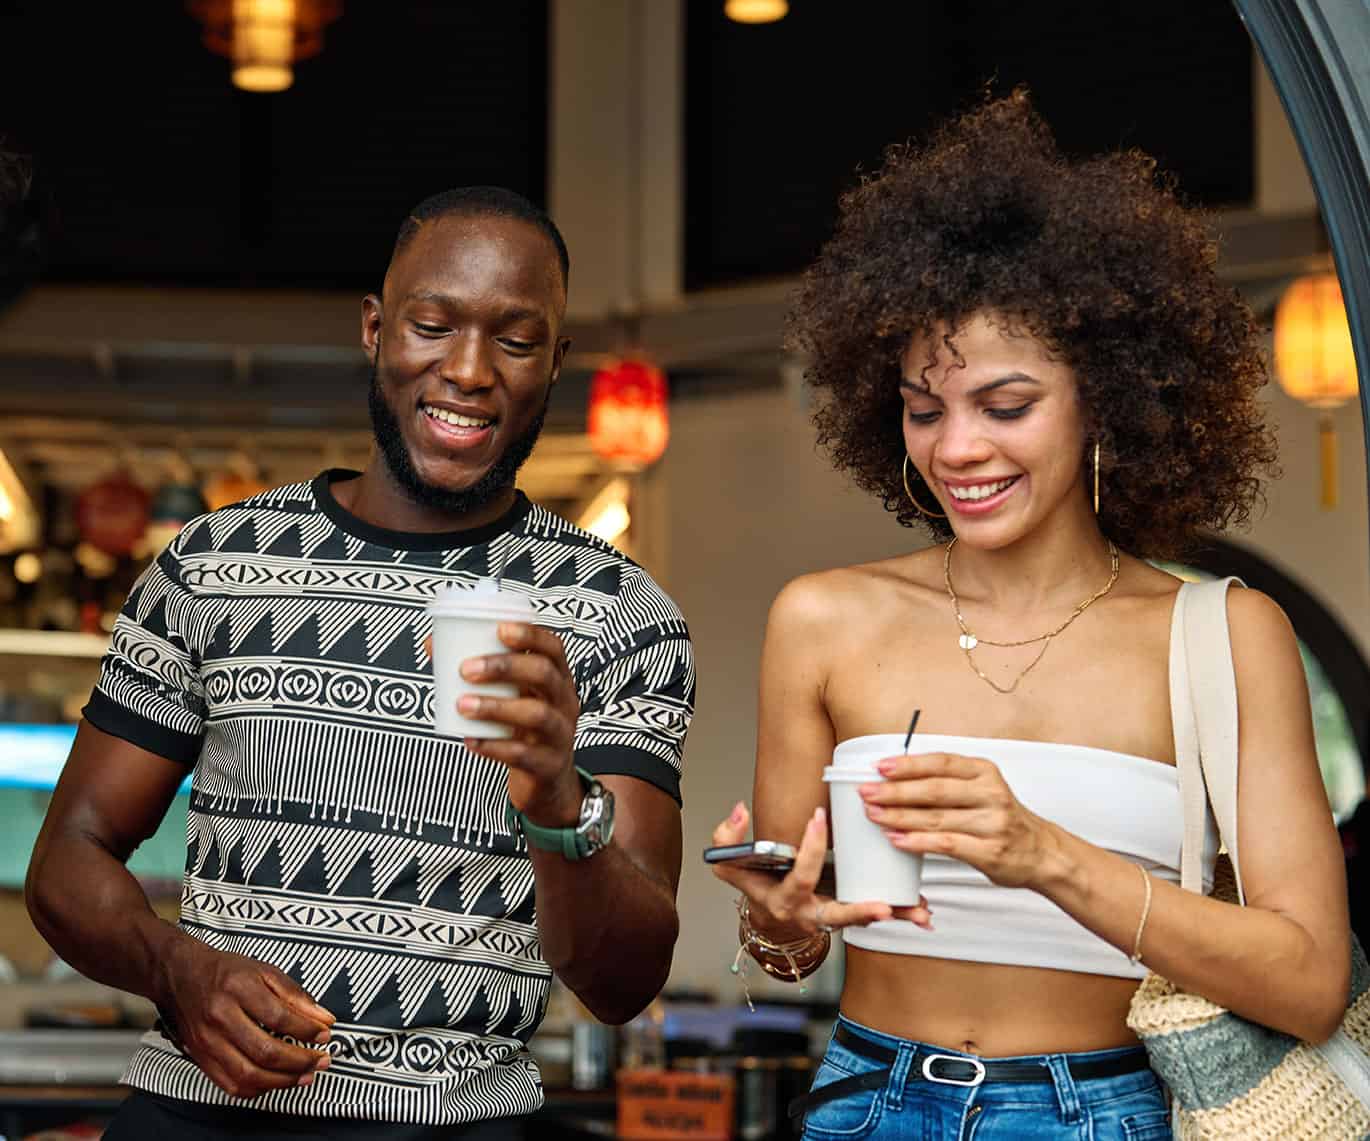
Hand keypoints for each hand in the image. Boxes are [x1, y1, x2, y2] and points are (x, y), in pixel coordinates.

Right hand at [155, 937, 332, 1098]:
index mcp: (239, 988)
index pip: (280, 1017)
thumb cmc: (225, 973)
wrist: (181, 976)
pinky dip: (258, 1088)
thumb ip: (296, 995)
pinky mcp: (201, 1058)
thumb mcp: (265, 971)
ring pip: (249, 1074)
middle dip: (300, 1061)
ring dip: (283, 1081)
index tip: (325, 1035)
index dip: (307, 1030)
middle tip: (321, 1061)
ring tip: (305, 1075)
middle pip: (265, 1051)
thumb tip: (324, 1019)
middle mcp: (220, 1017)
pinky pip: (231, 1085)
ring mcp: (208, 1042)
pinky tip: (276, 1081)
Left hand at [458, 623, 583, 827]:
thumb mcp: (512, 695)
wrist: (547, 778)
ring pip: (536, 714)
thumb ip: (480, 670)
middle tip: (467, 669)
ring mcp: (560, 733)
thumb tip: (434, 643)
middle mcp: (564, 702)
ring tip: (462, 704)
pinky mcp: (548, 764)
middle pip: (544, 674)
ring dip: (496, 707)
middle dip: (504, 667)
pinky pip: (523, 754)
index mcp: (557, 678)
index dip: (530, 635)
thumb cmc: (525, 727)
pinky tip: (470, 740)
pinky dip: (493, 747)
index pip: (553, 648)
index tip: (499, 629)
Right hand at [710, 803, 931, 934]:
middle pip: (836, 916)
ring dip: (893, 915)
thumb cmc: (754, 885)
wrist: (769, 918)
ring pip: (864, 919)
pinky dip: (901, 914)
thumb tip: (738, 810)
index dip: (808, 847)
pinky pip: (875, 916)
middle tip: (883, 906)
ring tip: (920, 913)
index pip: (798, 875)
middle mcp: (809, 915)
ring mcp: (831, 919)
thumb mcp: (730, 866)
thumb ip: (726, 839)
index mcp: (783, 899)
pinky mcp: (848, 915)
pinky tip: (924, 913)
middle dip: (859, 911)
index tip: (818, 817)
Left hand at [862, 751, 1055, 887]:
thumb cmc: (1001, 818)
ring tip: (874, 815)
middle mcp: (991, 794)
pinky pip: (947, 844)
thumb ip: (948, 781)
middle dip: (895, 791)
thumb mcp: (982, 788)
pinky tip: (897, 839)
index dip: (908, 764)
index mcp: (985, 772)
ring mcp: (992, 824)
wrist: (1040, 852)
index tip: (879, 767)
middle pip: (934, 790)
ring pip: (937, 818)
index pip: (941, 763)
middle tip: (867, 792)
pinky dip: (918, 842)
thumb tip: (895, 777)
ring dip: (900, 816)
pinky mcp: (990, 852)